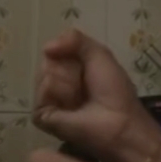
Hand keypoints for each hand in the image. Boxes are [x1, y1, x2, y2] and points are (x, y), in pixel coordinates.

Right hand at [33, 30, 143, 160]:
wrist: (118, 122)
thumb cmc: (113, 88)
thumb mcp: (99, 54)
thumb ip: (75, 39)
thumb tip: (46, 47)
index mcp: (70, 69)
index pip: (55, 49)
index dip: (68, 51)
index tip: (83, 62)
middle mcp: (57, 83)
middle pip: (48, 62)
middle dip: (68, 69)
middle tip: (84, 84)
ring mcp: (48, 100)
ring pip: (44, 76)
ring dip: (66, 83)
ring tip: (80, 98)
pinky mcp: (42, 117)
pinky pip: (42, 94)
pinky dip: (59, 95)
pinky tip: (72, 106)